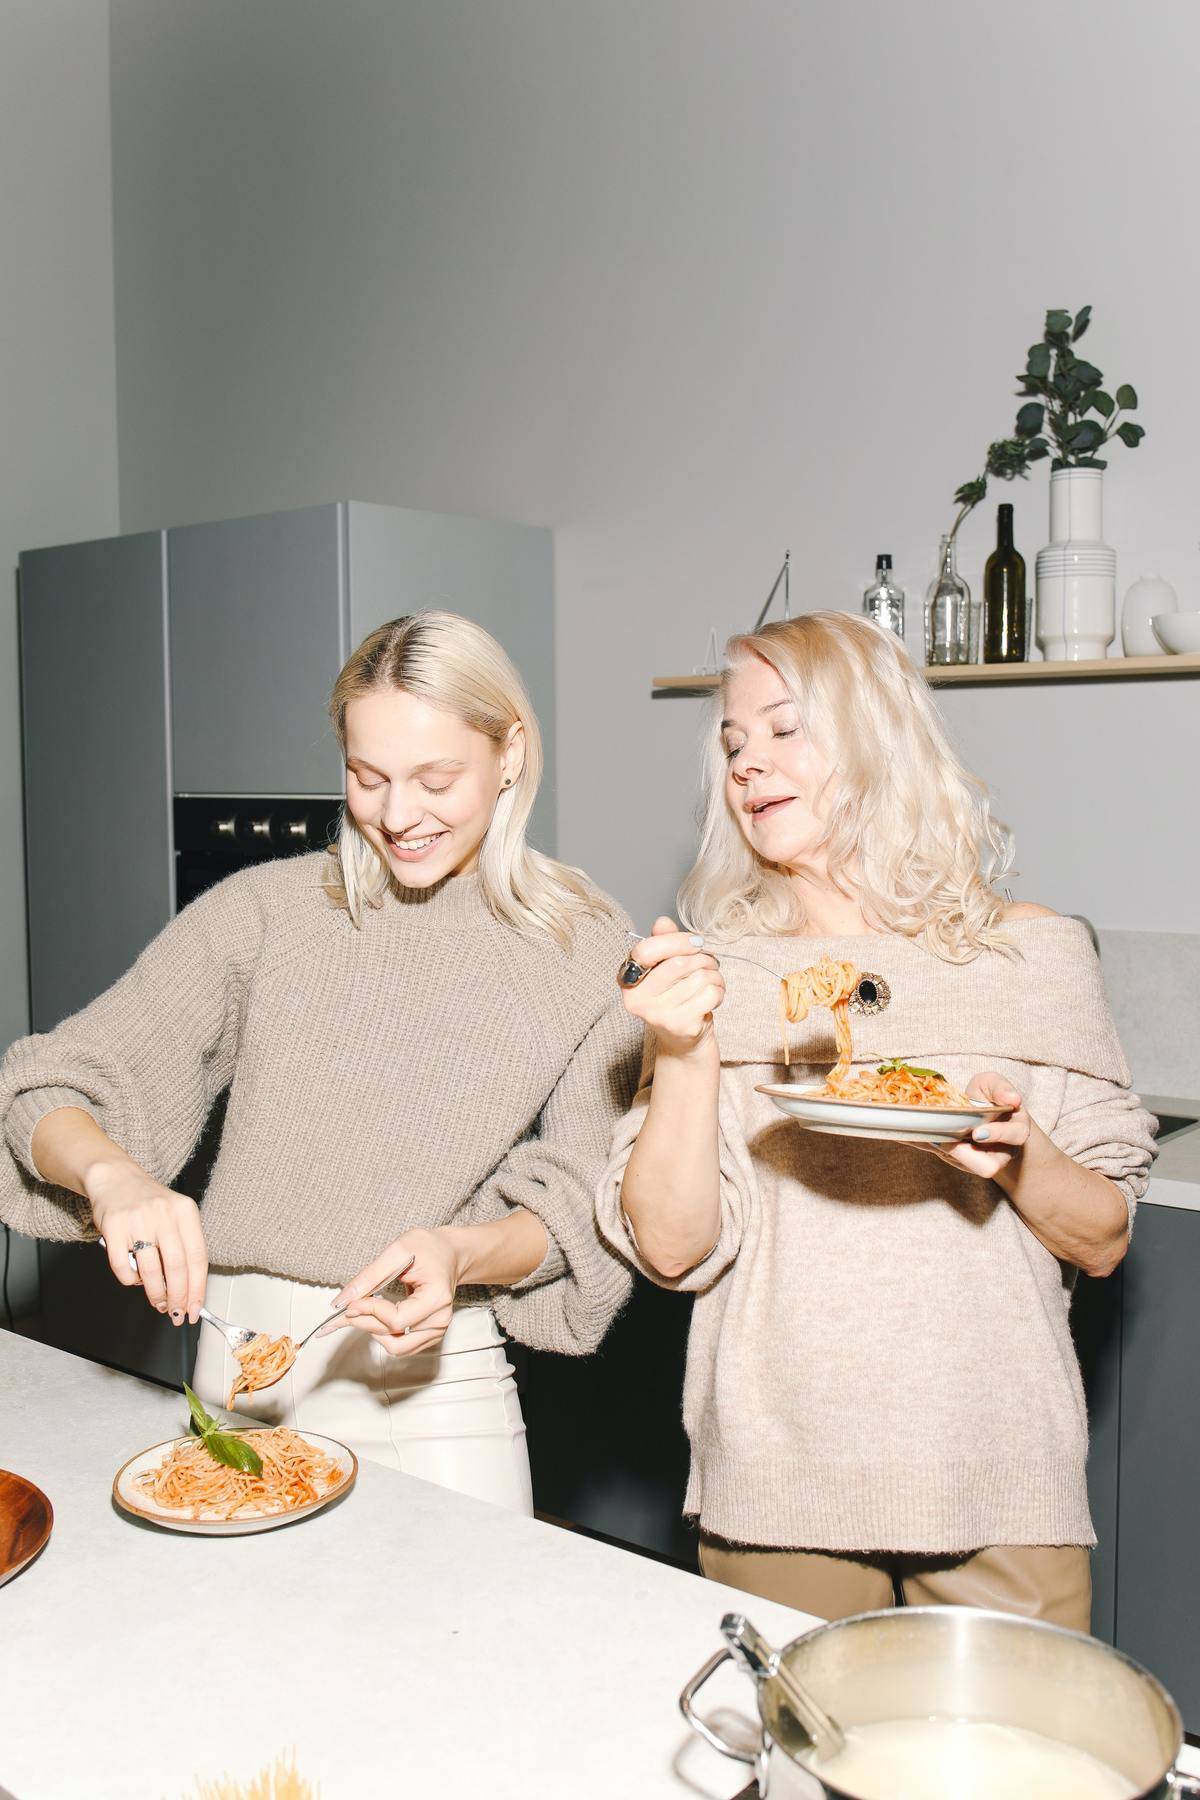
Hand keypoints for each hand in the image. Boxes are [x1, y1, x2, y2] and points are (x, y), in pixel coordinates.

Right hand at [88, 1162, 207, 1324]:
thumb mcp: (175, 1215)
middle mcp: (164, 1214)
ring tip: (158, 1302)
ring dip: (156, 1294)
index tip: (195, 1308)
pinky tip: (135, 1280)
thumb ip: (184, 1246)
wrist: (116, 1178)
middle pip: (176, 1267)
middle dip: (178, 1297)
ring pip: (150, 1271)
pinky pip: (122, 1267)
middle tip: (176, 1313)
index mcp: (185, 1212)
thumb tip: (189, 1288)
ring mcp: (138, 1220)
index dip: (197, 1288)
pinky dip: (130, 1280)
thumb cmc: (149, 1203)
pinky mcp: (113, 1227)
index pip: (197, 1258)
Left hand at [320, 1229, 461, 1357]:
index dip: (369, 1312)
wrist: (448, 1253)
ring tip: (362, 1312)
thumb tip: (343, 1300)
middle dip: (365, 1323)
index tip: (351, 1302)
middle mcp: (440, 1319)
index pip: (396, 1319)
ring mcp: (437, 1330)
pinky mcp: (431, 1335)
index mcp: (436, 1297)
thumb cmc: (428, 1248)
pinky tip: (376, 1317)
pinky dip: (384, 1334)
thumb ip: (369, 1276)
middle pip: (394, 1337)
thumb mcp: (397, 1251)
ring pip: (396, 1347)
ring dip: (373, 1332)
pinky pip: (402, 1346)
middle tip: (347, 1308)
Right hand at [620, 917, 724, 1057]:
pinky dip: (719, 991)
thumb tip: (663, 922)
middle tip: (710, 964)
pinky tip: (713, 998)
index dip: (676, 941)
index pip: (647, 950)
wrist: (683, 1042)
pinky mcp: (681, 1025)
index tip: (695, 942)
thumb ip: (663, 943)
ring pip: (700, 977)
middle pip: (679, 963)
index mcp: (629, 981)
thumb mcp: (665, 968)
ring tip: (711, 983)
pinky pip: (710, 993)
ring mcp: (658, 1015)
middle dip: (703, 958)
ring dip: (715, 976)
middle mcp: (637, 1000)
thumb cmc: (675, 998)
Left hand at [924, 1071, 1026, 1181]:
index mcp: (1015, 1131)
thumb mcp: (996, 1084)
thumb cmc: (992, 1096)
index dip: (997, 1135)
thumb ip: (1002, 1088)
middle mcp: (999, 1151)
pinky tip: (902, 1135)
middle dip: (966, 1156)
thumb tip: (1013, 1098)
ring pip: (961, 1164)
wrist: (983, 1110)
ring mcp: (977, 1159)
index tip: (978, 1132)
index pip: (1014, 1137)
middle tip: (947, 1141)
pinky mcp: (955, 1157)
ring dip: (942, 1151)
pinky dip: (920, 1145)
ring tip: (925, 1136)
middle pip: (988, 1166)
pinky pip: (939, 1154)